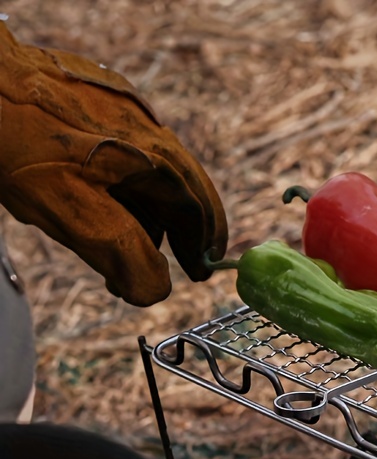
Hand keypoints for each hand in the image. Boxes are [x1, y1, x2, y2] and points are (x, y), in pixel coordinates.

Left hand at [0, 22, 227, 305]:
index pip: (193, 209)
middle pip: (187, 184)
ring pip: (159, 165)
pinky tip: (113, 193)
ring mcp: (122, 104)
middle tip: (191, 258)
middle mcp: (146, 126)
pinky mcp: (96, 90)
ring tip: (141, 238)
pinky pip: (132, 144)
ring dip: (159, 207)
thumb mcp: (67, 208)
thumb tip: (156, 291)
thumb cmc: (12, 140)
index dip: (199, 246)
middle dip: (193, 226)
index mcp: (149, 157)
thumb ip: (120, 252)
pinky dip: (135, 178)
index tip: (199, 273)